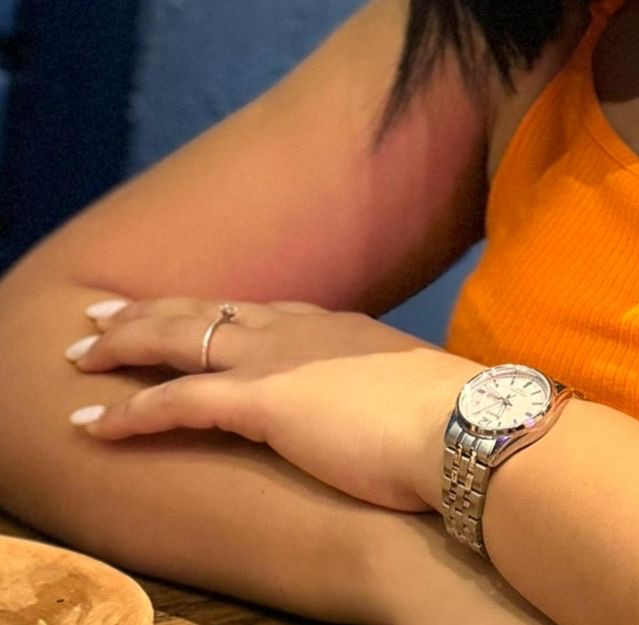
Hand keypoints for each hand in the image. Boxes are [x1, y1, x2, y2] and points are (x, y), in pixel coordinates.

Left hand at [66, 296, 479, 513]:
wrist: (462, 421)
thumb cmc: (449, 414)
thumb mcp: (408, 385)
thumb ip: (381, 384)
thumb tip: (387, 401)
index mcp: (337, 326)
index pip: (259, 310)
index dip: (213, 311)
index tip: (185, 310)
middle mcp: (300, 329)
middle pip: (209, 310)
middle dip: (150, 312)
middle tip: (102, 315)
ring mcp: (278, 359)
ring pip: (181, 338)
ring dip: (125, 345)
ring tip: (81, 355)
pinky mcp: (261, 400)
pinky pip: (176, 401)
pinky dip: (128, 411)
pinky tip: (93, 423)